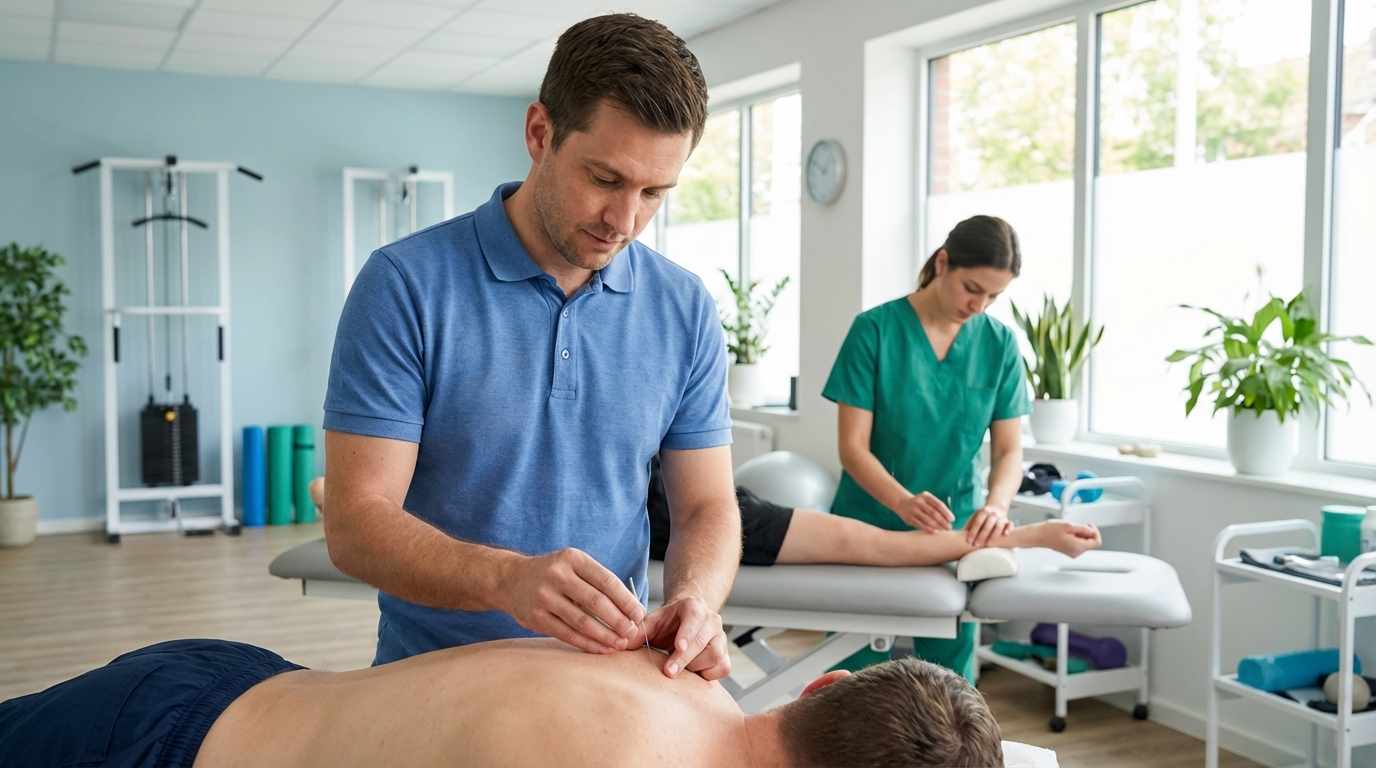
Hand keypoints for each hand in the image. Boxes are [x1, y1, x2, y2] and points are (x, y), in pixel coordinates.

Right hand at [498, 548, 642, 653]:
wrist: (510, 579)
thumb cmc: (553, 574)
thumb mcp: (573, 565)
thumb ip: (598, 581)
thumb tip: (631, 608)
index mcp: (573, 559)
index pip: (606, 581)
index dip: (626, 600)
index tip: (639, 614)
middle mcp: (558, 575)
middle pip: (596, 602)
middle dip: (619, 620)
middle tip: (633, 633)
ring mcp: (544, 597)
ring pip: (582, 621)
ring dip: (605, 635)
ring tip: (620, 644)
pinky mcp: (536, 617)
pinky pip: (567, 634)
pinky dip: (587, 644)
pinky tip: (602, 649)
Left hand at [641, 595, 729, 680]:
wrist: (686, 624)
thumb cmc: (669, 624)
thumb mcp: (652, 623)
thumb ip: (638, 632)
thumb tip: (623, 645)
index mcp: (694, 607)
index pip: (694, 618)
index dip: (687, 634)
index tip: (678, 647)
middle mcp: (712, 621)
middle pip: (704, 642)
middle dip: (685, 659)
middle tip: (668, 672)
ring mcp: (721, 638)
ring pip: (715, 657)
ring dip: (695, 667)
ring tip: (680, 667)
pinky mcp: (725, 656)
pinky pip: (722, 668)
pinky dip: (707, 675)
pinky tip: (693, 672)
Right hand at [894, 492, 954, 531]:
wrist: (902, 503)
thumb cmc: (920, 504)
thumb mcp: (927, 500)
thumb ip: (936, 507)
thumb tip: (949, 519)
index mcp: (926, 496)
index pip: (938, 504)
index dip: (946, 513)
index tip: (952, 520)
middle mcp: (919, 502)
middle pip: (934, 513)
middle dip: (943, 521)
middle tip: (949, 528)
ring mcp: (913, 510)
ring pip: (927, 520)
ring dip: (937, 526)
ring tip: (943, 530)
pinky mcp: (909, 518)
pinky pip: (920, 524)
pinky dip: (928, 528)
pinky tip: (934, 531)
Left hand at [964, 506, 1011, 546]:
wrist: (996, 509)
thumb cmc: (982, 519)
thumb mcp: (974, 519)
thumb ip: (968, 527)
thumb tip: (956, 537)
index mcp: (983, 512)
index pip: (977, 522)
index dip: (973, 531)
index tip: (969, 541)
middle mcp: (993, 513)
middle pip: (988, 524)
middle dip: (982, 535)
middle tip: (976, 545)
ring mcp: (1001, 517)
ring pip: (999, 525)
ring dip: (994, 535)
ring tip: (988, 545)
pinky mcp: (1008, 521)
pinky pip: (1010, 524)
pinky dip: (1009, 528)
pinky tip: (1006, 534)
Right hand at [1038, 519, 1101, 557]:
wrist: (1038, 536)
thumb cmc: (1049, 531)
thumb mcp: (1068, 525)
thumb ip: (1083, 528)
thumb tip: (1092, 531)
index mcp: (1078, 547)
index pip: (1097, 542)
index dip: (1095, 532)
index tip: (1088, 526)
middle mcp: (1076, 552)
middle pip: (1091, 542)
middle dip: (1087, 532)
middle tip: (1077, 526)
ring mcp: (1073, 553)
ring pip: (1085, 543)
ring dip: (1081, 534)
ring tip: (1070, 529)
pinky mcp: (1069, 551)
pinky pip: (1078, 544)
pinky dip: (1076, 537)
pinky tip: (1068, 533)